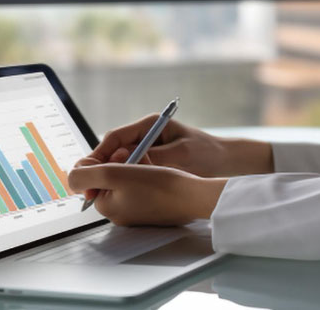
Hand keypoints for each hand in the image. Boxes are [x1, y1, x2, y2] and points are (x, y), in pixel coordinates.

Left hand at [68, 160, 226, 225]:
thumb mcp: (113, 174)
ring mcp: (137, 211)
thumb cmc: (159, 185)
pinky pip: (141, 184)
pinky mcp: (152, 206)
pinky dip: (147, 172)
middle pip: (108, 176)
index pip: (91, 176)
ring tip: (151, 164)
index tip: (122, 154)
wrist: (194, 196)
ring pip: (126, 177)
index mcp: (107, 207)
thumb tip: (71, 177)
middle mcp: (120, 212)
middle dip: (121, 161)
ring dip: (134, 164)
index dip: (104, 159)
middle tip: (138, 157)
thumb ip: (85, 174)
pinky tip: (159, 171)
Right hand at [76, 114, 270, 177]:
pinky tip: (115, 195)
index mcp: (151, 124)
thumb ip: (152, 159)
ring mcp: (149, 148)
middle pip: (113, 150)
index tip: (88, 171)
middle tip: (87, 189)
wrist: (232, 163)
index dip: (99, 155)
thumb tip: (124, 164)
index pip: (115, 137)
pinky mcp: (152, 162)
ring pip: (119, 162)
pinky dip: (122, 181)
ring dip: (109, 176)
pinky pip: (131, 171)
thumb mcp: (180, 156)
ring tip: (96, 194)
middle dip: (99, 168)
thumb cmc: (210, 155)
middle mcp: (146, 134)